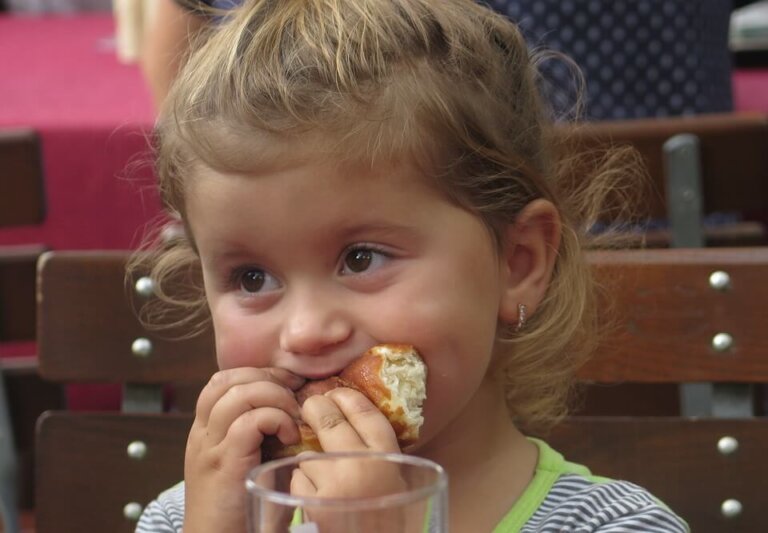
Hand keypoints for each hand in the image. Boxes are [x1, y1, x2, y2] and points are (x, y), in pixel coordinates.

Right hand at [182, 367, 304, 532]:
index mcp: (206, 431)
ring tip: (294, 418)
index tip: (290, 385)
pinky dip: (276, 420)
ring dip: (275, 397)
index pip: (224, 380)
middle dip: (269, 379)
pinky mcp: (224, 464)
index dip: (260, 374)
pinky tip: (291, 436)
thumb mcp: (253, 462)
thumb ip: (265, 434)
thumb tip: (304, 407)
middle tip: (296, 395)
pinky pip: (249, 421)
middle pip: (229, 379)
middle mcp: (202, 434)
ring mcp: (210, 447)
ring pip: (239, 393)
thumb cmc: (244, 510)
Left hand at [291, 388, 409, 530]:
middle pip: (329, 421)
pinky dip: (302, 485)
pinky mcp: (312, 503)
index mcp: (388, 456)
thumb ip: (376, 453)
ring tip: (324, 479)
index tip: (336, 395)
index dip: (346, 398)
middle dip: (315, 409)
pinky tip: (315, 498)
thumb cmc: (386, 520)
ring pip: (308, 454)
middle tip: (310, 407)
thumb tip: (350, 420)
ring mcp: (334, 483)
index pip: (364, 411)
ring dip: (310, 462)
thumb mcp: (394, 481)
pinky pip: (298, 479)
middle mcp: (361, 464)